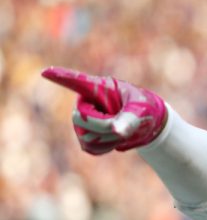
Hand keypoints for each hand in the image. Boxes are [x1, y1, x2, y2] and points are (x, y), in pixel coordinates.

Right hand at [41, 67, 166, 154]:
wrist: (146, 125)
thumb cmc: (144, 109)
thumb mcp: (141, 111)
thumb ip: (129, 119)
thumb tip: (116, 131)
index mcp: (99, 87)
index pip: (76, 81)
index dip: (60, 77)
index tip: (45, 72)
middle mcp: (86, 102)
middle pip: (80, 119)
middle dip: (103, 127)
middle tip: (122, 126)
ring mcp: (84, 120)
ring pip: (86, 136)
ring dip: (108, 139)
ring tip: (121, 131)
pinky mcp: (86, 135)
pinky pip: (89, 147)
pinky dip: (106, 148)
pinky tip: (115, 141)